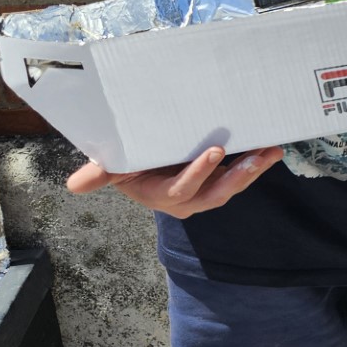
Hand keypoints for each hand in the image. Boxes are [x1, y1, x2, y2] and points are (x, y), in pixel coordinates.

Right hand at [65, 146, 283, 218]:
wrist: (143, 161)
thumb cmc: (128, 162)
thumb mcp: (113, 167)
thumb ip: (100, 174)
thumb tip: (74, 186)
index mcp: (161, 196)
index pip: (181, 189)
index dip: (198, 174)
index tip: (214, 151)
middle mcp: (188, 199)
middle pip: (215, 193)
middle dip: (236, 176)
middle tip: (256, 156)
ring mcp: (206, 190)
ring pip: (232, 185)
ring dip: (253, 170)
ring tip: (271, 151)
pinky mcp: (220, 178)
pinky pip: (240, 173)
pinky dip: (256, 162)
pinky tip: (272, 146)